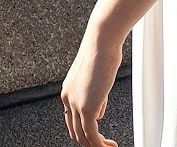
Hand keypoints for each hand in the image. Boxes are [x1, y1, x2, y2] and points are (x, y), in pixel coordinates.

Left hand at [61, 26, 122, 146]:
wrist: (102, 40)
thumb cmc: (102, 49)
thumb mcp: (97, 76)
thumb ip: (96, 95)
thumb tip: (99, 112)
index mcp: (68, 91)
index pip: (73, 119)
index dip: (84, 130)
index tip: (97, 135)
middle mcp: (68, 99)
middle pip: (76, 131)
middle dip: (89, 142)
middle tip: (103, 145)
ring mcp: (75, 104)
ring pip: (83, 136)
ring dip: (96, 145)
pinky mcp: (86, 107)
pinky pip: (91, 135)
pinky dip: (99, 144)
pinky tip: (108, 146)